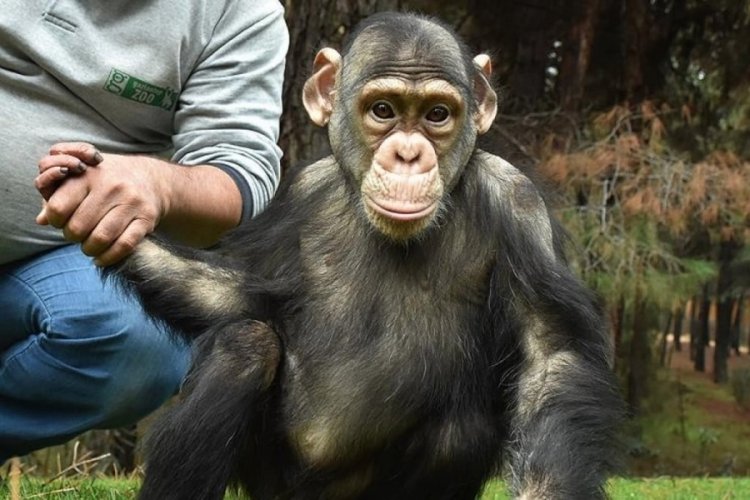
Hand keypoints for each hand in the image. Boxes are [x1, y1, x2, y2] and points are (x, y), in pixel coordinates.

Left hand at [35, 142, 171, 265]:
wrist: (152, 179)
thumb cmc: (108, 179)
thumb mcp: (81, 175)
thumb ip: (56, 193)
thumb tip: (42, 220)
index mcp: (89, 175)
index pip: (58, 208)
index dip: (55, 221)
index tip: (61, 221)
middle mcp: (111, 187)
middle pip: (78, 227)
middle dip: (72, 237)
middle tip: (76, 235)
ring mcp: (131, 203)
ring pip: (101, 238)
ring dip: (89, 249)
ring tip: (88, 247)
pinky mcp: (147, 218)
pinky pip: (124, 245)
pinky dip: (109, 257)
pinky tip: (101, 258)